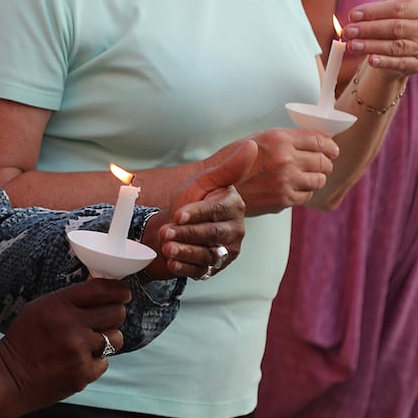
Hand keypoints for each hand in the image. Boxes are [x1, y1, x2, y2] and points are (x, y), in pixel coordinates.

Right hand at [0, 278, 130, 417]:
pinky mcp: (83, 373)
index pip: (102, 290)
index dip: (119, 291)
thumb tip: (101, 292)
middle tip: (105, 319)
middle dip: (114, 314)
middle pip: (116, 313)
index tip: (124, 294)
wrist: (9, 377)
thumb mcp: (39, 308)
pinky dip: (95, 361)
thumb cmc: (24, 340)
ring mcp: (79, 351)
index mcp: (59, 305)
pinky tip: (79, 360)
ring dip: (107, 339)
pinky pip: (105, 362)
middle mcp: (72, 326)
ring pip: (116, 338)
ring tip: (90, 342)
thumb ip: (69, 300)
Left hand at [144, 139, 255, 279]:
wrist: (179, 222)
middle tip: (166, 233)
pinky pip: (202, 271)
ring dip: (185, 252)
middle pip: (213, 234)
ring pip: (208, 254)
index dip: (198, 213)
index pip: (217, 210)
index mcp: (233, 205)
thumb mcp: (205, 180)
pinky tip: (171, 263)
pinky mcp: (216, 267)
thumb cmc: (194, 197)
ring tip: (166, 248)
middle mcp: (235, 229)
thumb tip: (252, 146)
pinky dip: (185, 268)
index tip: (178, 214)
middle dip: (188, 234)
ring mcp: (227, 250)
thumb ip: (228, 168)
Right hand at [225, 129, 338, 216]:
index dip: (330, 145)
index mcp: (279, 139)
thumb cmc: (233, 160)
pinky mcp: (284, 200)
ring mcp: (286, 181)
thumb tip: (313, 141)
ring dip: (317, 177)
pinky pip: (307, 195)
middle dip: (326, 162)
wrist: (215, 186)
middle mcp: (285, 159)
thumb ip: (285, 139)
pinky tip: (295, 187)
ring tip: (309, 176)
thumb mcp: (257, 139)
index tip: (332, 149)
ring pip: (319, 180)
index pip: (319, 140)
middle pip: (323, 161)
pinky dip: (305, 191)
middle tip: (324, 163)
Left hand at [343, 0, 417, 76]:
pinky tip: (370, 60)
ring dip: (371, 46)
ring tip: (352, 45)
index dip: (373, 11)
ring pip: (396, 47)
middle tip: (348, 32)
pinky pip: (400, 63)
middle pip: (396, 28)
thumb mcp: (395, 0)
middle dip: (369, 29)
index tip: (352, 15)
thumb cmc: (394, 17)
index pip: (398, 8)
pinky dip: (385, 62)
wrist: (399, 44)